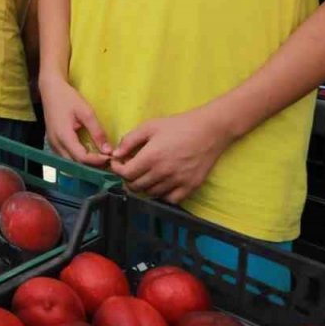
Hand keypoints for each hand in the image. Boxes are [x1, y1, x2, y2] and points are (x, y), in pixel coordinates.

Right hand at [39, 74, 110, 167]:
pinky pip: (65, 157)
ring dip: (84, 164)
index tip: (110, 158)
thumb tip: (108, 150)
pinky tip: (87, 155)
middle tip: (107, 162)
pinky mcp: (52, 143)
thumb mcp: (86, 112)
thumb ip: (97, 132)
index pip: (81, 158)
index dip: (97, 161)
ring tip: (99, 160)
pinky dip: (77, 160)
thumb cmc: (68, 98)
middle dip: (91, 166)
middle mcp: (56, 144)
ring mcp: (52, 145)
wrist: (51, 90)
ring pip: (69, 163)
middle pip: (75, 164)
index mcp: (63, 137)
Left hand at [108, 105, 234, 203]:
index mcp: (151, 157)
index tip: (118, 163)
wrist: (209, 130)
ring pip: (151, 193)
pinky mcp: (190, 186)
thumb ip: (129, 141)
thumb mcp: (150, 126)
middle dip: (128, 179)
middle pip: (136, 187)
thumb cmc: (178, 126)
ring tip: (145, 174)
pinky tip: (161, 183)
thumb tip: (115, 155)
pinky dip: (162, 194)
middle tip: (131, 169)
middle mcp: (163, 172)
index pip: (126, 174)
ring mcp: (178, 181)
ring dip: (144, 186)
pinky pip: (170, 199)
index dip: (117, 169)